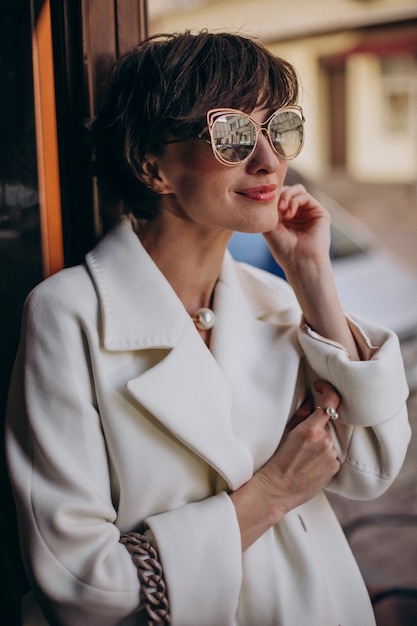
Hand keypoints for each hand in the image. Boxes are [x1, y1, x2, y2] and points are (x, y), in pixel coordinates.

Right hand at [257, 380, 339, 516]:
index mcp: (311, 429)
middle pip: (330, 421)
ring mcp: (332, 455)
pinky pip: (334, 453)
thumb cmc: (278, 459)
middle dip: (319, 423)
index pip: (330, 401)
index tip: (322, 387)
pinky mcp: (336, 467)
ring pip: (333, 438)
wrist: (278, 488)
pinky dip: (326, 453)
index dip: (328, 389)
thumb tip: (313, 399)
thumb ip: (302, 413)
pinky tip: (311, 462)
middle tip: (304, 434)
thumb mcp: (286, 431)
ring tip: (306, 452)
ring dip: (323, 439)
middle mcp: (325, 441)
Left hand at [263, 184, 331, 276]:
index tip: (264, 204)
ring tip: (282, 209)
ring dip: (286, 196)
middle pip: (288, 190)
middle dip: (279, 195)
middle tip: (275, 207)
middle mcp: (298, 214)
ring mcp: (309, 213)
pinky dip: (294, 200)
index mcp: (286, 218)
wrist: (301, 262)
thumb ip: (269, 210)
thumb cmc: (284, 250)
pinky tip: (289, 213)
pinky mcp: (319, 212)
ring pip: (297, 190)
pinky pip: (305, 196)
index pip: (279, 198)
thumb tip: (267, 194)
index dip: (272, 197)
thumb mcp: (270, 228)